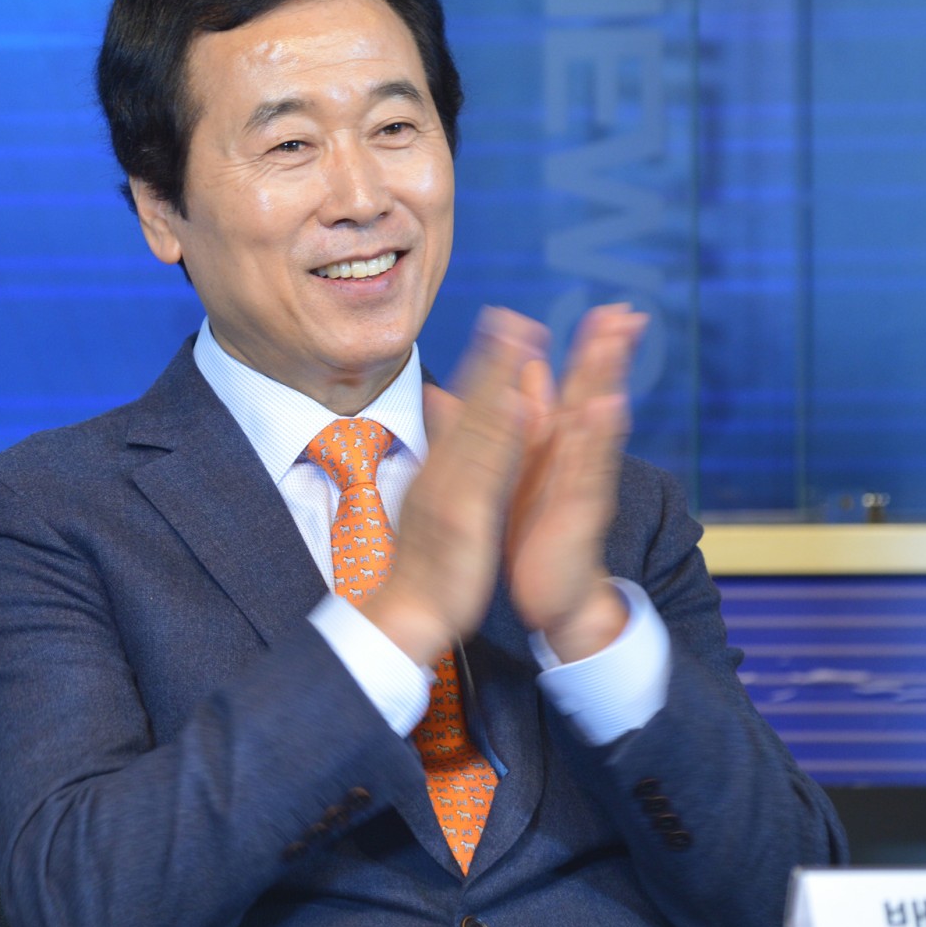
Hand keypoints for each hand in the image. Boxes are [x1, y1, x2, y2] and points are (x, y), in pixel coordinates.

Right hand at [362, 307, 548, 667]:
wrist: (405, 614)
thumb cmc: (422, 565)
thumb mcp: (431, 507)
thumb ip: (441, 468)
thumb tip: (442, 439)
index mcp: (439, 471)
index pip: (462, 409)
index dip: (484, 364)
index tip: (502, 321)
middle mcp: (441, 472)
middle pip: (469, 406)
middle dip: (493, 357)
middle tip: (513, 312)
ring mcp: (450, 492)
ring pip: (479, 427)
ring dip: (498, 378)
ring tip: (520, 339)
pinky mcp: (463, 517)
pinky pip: (486, 470)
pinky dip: (501, 434)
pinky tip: (516, 402)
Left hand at [505, 303, 646, 662]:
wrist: (553, 595)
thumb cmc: (538, 533)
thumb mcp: (524, 473)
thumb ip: (524, 427)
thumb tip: (522, 381)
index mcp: (559, 449)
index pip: (578, 389)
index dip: (592, 350)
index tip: (606, 309)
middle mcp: (577, 461)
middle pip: (595, 397)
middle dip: (609, 355)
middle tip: (626, 312)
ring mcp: (583, 484)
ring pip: (597, 423)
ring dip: (607, 381)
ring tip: (617, 342)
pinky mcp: (581, 512)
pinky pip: (591, 469)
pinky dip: (599, 436)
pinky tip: (608, 406)